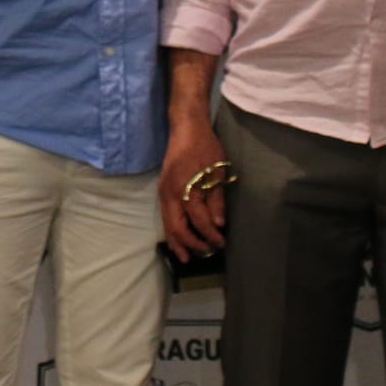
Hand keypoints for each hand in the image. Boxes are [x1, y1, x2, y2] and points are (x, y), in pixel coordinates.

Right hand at [159, 116, 229, 261]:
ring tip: (186, 257)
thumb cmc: (206, 147)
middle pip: (177, 227)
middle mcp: (171, 194)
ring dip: (177, 241)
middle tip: (207, 253)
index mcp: (186, 189)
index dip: (211, 235)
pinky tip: (177, 238)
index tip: (222, 243)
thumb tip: (218, 224)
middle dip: (191, 244)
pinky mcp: (163, 190)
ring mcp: (164, 192)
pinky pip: (165, 216)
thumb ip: (217, 200)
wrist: (186, 128)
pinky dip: (171, 230)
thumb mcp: (217, 172)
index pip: (199, 221)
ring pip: (167, 224)